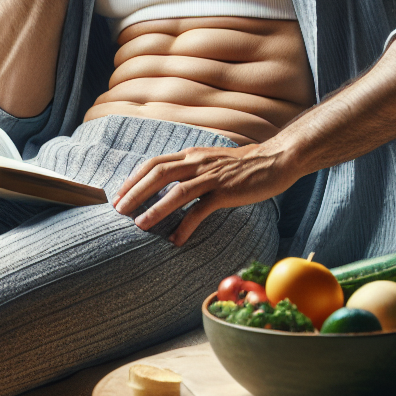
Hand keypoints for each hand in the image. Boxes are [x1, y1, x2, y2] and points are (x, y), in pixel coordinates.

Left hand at [113, 143, 297, 246]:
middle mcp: (197, 162)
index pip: (154, 164)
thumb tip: (168, 183)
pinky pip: (202, 209)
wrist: (276, 159)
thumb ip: (190, 169)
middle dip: (135, 192)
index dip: (134, 179)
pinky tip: (176, 240)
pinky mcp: (227, 191)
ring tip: (140, 226)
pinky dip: (186, 225)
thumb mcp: (210, 160)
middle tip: (119, 210)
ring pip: (177, 191)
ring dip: (156, 209)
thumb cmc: (243, 164)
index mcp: (191, 155)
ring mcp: (212, 176)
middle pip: (158, 174)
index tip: (119, 195)